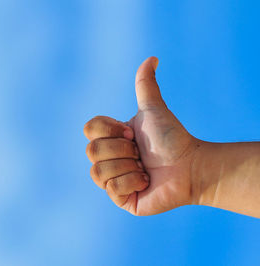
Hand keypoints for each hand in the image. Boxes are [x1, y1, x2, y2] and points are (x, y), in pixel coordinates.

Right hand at [84, 56, 201, 215]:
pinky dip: (133, 182)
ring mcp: (112, 180)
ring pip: (98, 172)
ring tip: (144, 167)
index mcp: (110, 139)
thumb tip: (152, 58)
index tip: (133, 132)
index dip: (110, 129)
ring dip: (128, 167)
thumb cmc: (172, 138)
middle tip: (140, 152)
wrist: (190, 165)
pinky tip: (146, 181)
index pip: (89, 129)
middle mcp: (107, 159)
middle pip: (92, 152)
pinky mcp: (120, 198)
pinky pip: (112, 189)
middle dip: (122, 149)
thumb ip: (146, 85)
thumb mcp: (153, 110)